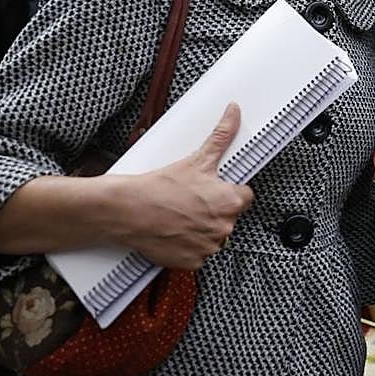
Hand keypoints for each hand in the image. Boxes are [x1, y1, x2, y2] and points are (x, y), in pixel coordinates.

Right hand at [105, 103, 254, 269]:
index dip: (229, 191)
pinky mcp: (193, 262)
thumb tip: (234, 113)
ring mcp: (208, 247)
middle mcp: (224, 227)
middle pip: (229, 217)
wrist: (129, 210)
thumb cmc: (161, 187)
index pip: (245, 197)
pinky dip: (189, 245)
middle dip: (214, 210)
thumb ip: (222, 135)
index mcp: (231, 201)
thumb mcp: (198, 157)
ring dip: (202, 228)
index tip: (215, 190)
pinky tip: (176, 231)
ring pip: (214, 236)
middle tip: (192, 201)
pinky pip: (198, 254)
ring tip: (181, 215)